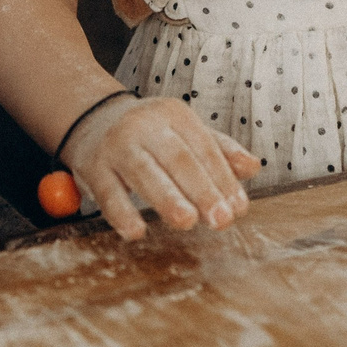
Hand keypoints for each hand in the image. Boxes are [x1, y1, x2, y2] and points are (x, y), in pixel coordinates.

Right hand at [59, 92, 260, 241]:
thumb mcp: (185, 132)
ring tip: (187, 221)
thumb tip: (254, 167)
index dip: (223, 178)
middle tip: (221, 220)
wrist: (93, 121)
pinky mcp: (93, 168)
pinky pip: (108, 192)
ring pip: (143, 172)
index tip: (238, 208)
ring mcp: (117, 146)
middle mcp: (144, 126)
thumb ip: (220, 150)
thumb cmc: (151, 134)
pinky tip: (136, 232)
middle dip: (201, 190)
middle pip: (177, 159)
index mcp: (173, 115)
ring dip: (166, 198)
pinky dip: (121, 213)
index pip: (204, 147)